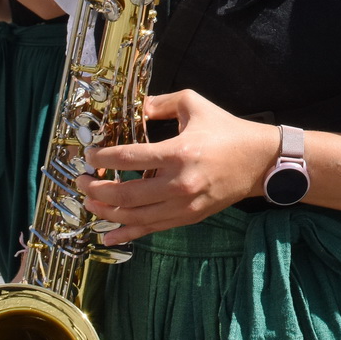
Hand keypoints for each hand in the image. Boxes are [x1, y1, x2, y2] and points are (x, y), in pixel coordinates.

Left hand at [78, 90, 277, 243]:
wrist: (259, 162)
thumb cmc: (227, 130)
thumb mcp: (194, 105)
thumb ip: (160, 104)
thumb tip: (133, 109)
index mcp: (177, 152)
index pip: (127, 159)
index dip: (101, 159)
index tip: (89, 155)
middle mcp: (178, 183)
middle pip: (124, 194)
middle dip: (95, 189)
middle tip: (81, 181)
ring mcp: (183, 205)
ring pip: (134, 215)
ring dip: (105, 212)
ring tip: (89, 203)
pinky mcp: (188, 218)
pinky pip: (151, 228)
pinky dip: (127, 233)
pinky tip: (108, 235)